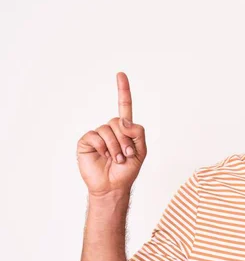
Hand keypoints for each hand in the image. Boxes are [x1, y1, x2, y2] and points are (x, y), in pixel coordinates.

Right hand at [76, 72, 147, 196]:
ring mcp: (98, 135)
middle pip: (119, 121)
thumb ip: (137, 132)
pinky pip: (95, 136)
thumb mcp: (141, 150)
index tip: (120, 74)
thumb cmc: (127, 170)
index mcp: (124, 130)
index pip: (124, 107)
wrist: (113, 186)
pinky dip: (103, 147)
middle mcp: (110, 129)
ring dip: (116, 146)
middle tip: (126, 155)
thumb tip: (123, 120)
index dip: (123, 91)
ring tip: (116, 159)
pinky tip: (103, 156)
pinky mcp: (86, 141)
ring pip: (108, 129)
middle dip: (125, 140)